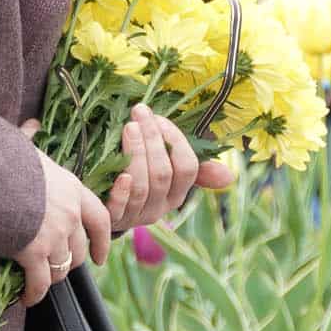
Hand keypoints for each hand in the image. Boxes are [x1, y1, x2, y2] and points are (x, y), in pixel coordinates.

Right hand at [13, 122, 110, 307]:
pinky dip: (34, 293)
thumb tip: (31, 125)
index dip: (102, 240)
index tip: (100, 256)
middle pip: (80, 248)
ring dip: (51, 278)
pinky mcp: (34, 253)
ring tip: (39, 282)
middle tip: (59, 268)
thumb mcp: (25, 148)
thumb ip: (32, 142)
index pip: (100, 218)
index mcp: (72, 188)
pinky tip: (26, 298)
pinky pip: (39, 282)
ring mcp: (54, 235)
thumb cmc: (2, 158)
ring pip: (61, 267)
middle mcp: (70, 214)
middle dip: (71, 262)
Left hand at [99, 104, 234, 232]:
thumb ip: (194, 168)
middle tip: (139, 112)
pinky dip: (122, 191)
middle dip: (152, 139)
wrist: (101, 205)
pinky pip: (119, 208)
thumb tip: (229, 177)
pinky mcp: (111, 218)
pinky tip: (120, 172)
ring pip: (141, 186)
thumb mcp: (165, 171)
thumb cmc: (137, 176)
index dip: (175, 140)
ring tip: (128, 127)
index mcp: (176, 194)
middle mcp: (159, 208)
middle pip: (163, 174)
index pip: (187, 168)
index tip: (159, 118)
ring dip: (136, 153)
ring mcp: (135, 215)